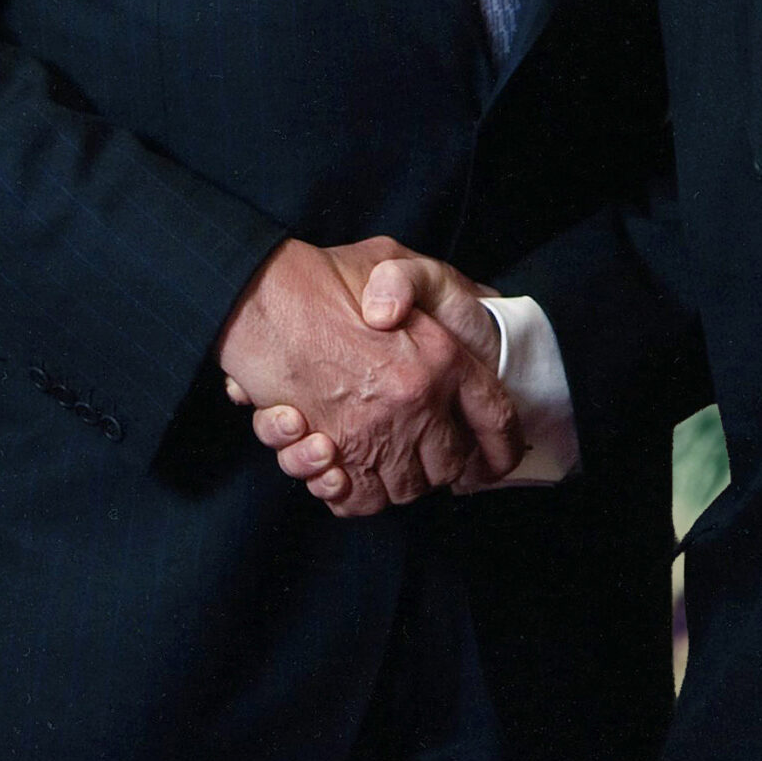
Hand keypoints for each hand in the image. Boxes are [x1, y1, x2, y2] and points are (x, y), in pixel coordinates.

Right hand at [216, 237, 520, 515]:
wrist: (259, 296)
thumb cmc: (322, 277)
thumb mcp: (389, 261)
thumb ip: (424, 285)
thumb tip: (467, 300)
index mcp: (445, 357)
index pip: (497, 417)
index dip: (502, 445)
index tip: (496, 461)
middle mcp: (418, 402)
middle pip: (450, 465)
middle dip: (438, 465)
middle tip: (420, 450)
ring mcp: (376, 433)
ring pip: (404, 488)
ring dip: (392, 480)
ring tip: (373, 454)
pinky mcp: (333, 453)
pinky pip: (357, 499)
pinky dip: (349, 493)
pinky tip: (337, 470)